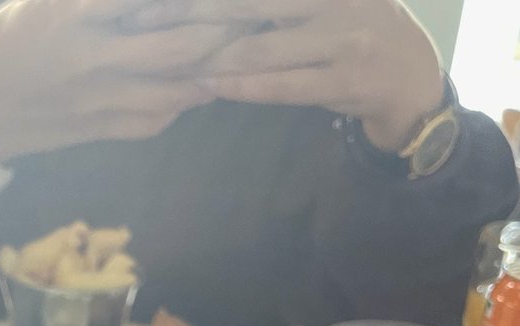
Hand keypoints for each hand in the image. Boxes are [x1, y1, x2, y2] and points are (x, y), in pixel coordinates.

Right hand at [0, 0, 237, 161]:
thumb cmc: (2, 44)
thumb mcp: (36, 0)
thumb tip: (136, 1)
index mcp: (70, 11)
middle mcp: (89, 56)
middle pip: (175, 43)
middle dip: (222, 28)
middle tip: (253, 15)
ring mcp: (95, 100)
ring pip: (171, 90)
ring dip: (211, 71)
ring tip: (243, 52)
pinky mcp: (96, 131)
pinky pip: (151, 121)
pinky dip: (181, 104)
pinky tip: (202, 88)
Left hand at [127, 0, 444, 151]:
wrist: (414, 81)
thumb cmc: (356, 32)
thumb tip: (220, 3)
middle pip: (251, 2)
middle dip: (193, 11)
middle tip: (144, 19)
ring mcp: (345, 39)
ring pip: (262, 46)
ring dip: (211, 54)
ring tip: (167, 55)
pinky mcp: (346, 81)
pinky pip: (283, 85)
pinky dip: (243, 85)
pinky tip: (208, 84)